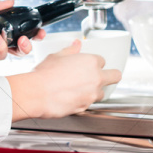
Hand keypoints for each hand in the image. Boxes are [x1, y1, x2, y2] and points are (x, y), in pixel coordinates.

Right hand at [5, 39, 121, 120]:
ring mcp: (91, 94)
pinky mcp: (85, 107)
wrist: (37, 94)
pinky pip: (89, 103)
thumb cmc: (45, 74)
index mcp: (91, 62)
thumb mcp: (57, 56)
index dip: (94, 63)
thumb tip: (76, 44)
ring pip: (102, 93)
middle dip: (111, 76)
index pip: (102, 61)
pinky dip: (83, 101)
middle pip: (115, 76)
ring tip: (80, 89)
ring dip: (94, 90)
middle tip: (101, 76)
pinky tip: (71, 97)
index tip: (87, 65)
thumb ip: (71, 50)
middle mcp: (96, 78)